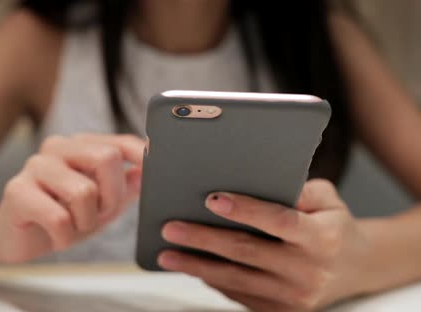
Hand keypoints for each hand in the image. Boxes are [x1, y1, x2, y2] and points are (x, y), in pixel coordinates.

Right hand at [0, 134, 143, 262]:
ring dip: (86, 221)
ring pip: (84, 192)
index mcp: (79, 146)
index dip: (141, 155)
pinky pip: (58, 217)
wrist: (18, 238)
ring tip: (73, 226)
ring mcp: (35, 166)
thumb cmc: (62, 216)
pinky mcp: (17, 191)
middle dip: (112, 196)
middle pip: (106, 158)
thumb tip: (149, 171)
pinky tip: (56, 236)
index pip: (118, 142)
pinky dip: (64, 236)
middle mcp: (57, 148)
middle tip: (99, 214)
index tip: (154, 169)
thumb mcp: (101, 203)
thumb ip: (126, 186)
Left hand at [158, 179, 371, 310]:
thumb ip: (295, 190)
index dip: (244, 210)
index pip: (277, 221)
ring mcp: (294, 298)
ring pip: (236, 279)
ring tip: (167, 254)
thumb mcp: (326, 199)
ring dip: (196, 266)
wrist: (356, 268)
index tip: (211, 199)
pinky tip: (192, 267)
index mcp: (322, 238)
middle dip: (202, 239)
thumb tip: (250, 179)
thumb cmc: (333, 224)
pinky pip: (239, 294)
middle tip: (170, 228)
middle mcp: (309, 271)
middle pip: (246, 252)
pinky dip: (213, 280)